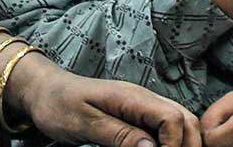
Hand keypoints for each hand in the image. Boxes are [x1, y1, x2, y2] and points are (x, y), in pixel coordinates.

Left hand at [12, 53, 201, 146]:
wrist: (44, 91)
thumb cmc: (58, 105)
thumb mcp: (85, 123)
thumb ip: (119, 135)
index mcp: (133, 98)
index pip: (172, 118)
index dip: (175, 145)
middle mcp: (144, 99)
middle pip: (186, 119)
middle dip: (187, 146)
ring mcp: (142, 107)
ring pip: (180, 122)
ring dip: (183, 144)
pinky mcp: (137, 116)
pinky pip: (165, 127)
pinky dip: (171, 141)